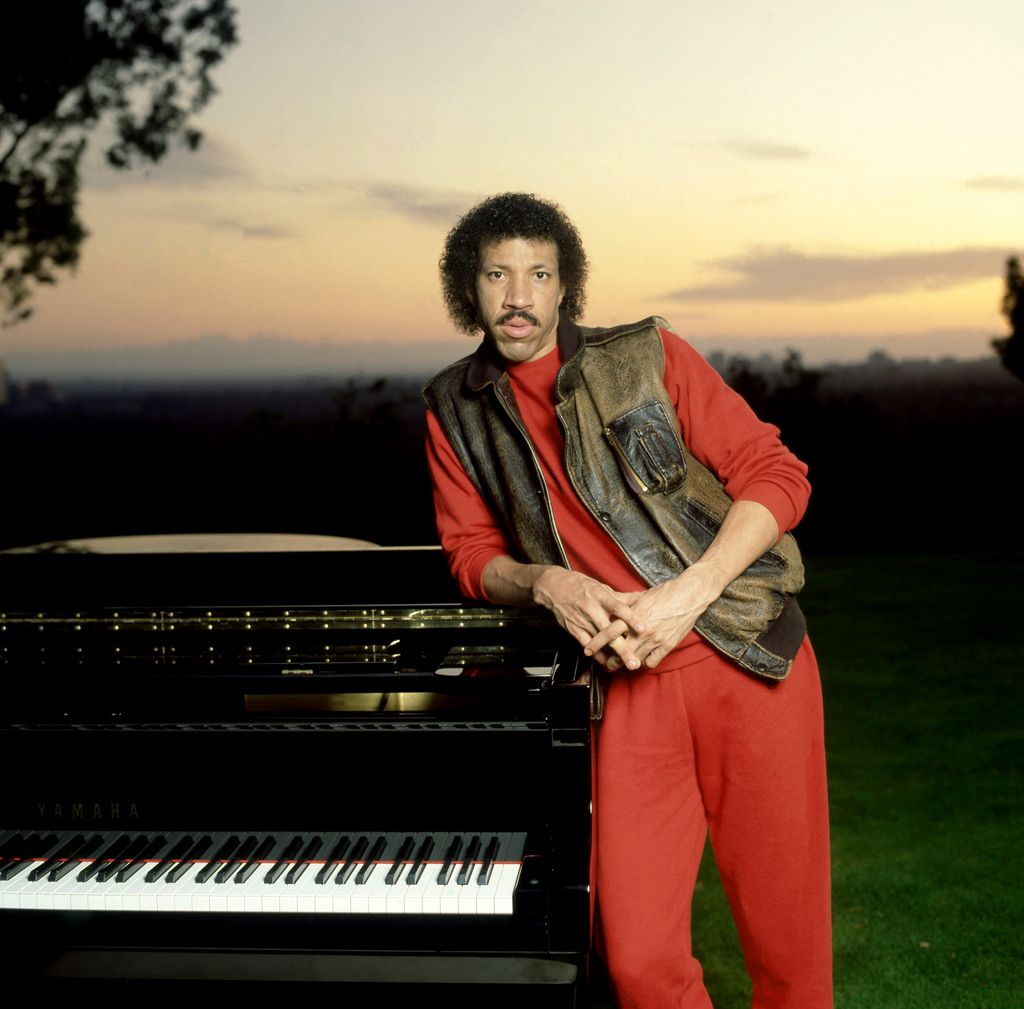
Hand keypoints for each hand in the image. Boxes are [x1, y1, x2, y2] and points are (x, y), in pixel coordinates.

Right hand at [532, 567, 646, 669]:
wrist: (554, 587)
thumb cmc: (580, 586)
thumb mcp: (601, 587)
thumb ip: (621, 597)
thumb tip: (642, 598)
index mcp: (600, 596)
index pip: (618, 608)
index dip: (631, 618)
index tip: (643, 629)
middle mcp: (592, 609)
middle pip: (609, 632)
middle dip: (622, 648)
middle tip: (634, 662)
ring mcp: (582, 621)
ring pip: (599, 642)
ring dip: (611, 656)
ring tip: (622, 667)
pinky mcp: (573, 629)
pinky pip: (586, 645)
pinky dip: (596, 655)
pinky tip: (606, 663)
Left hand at [584, 564, 721, 670]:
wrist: (689, 595)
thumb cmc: (665, 593)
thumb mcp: (640, 598)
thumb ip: (625, 608)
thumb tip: (611, 611)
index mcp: (632, 616)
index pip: (609, 632)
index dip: (597, 642)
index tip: (588, 649)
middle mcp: (642, 630)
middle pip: (620, 651)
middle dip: (610, 660)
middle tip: (605, 664)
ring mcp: (655, 639)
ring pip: (635, 659)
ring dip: (627, 663)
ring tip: (622, 665)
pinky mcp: (667, 646)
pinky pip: (652, 662)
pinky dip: (646, 662)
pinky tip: (642, 660)